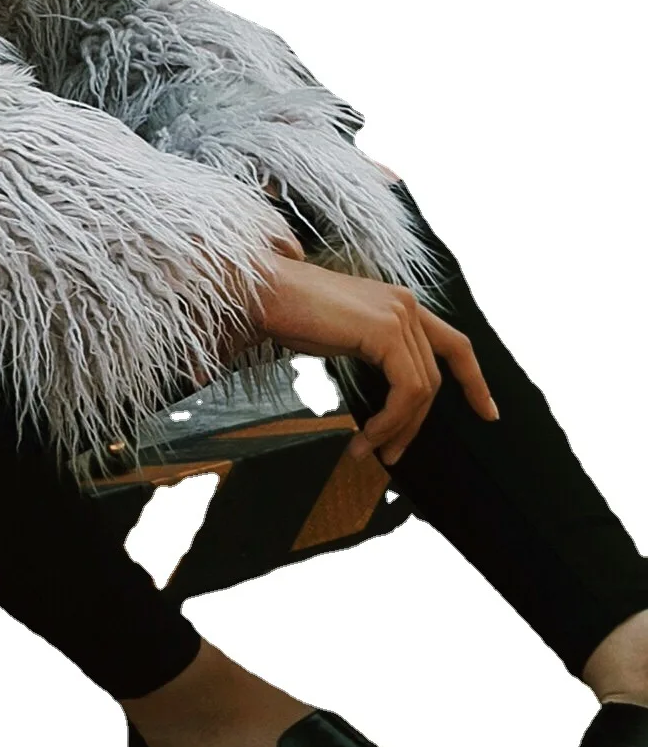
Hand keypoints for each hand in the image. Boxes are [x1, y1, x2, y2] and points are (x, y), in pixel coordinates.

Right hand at [249, 255, 498, 465]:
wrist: (258, 291)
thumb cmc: (286, 312)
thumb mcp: (341, 335)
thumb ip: (372, 351)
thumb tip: (386, 395)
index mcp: (397, 302)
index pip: (453, 343)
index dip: (475, 380)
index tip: (488, 413)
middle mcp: (405, 303)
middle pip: (432, 378)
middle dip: (414, 424)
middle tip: (391, 455)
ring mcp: (398, 313)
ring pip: (420, 389)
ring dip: (397, 428)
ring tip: (370, 450)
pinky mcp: (385, 330)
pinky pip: (406, 390)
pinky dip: (391, 420)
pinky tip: (368, 436)